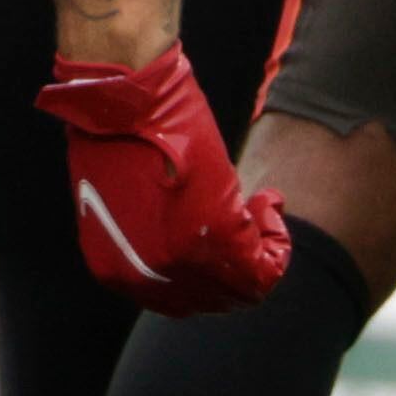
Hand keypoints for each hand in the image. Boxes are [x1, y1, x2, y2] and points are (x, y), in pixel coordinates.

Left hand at [39, 48, 291, 314]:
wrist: (125, 96)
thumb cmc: (122, 133)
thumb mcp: (125, 202)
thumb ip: (150, 237)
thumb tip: (181, 243)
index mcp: (118, 271)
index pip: (178, 299)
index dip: (209, 271)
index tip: (223, 231)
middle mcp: (146, 280)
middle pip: (213, 299)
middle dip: (240, 265)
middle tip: (251, 220)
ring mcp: (180, 262)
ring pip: (244, 290)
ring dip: (263, 251)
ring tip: (259, 207)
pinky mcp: (215, 237)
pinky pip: (264, 268)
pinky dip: (277, 239)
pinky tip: (269, 201)